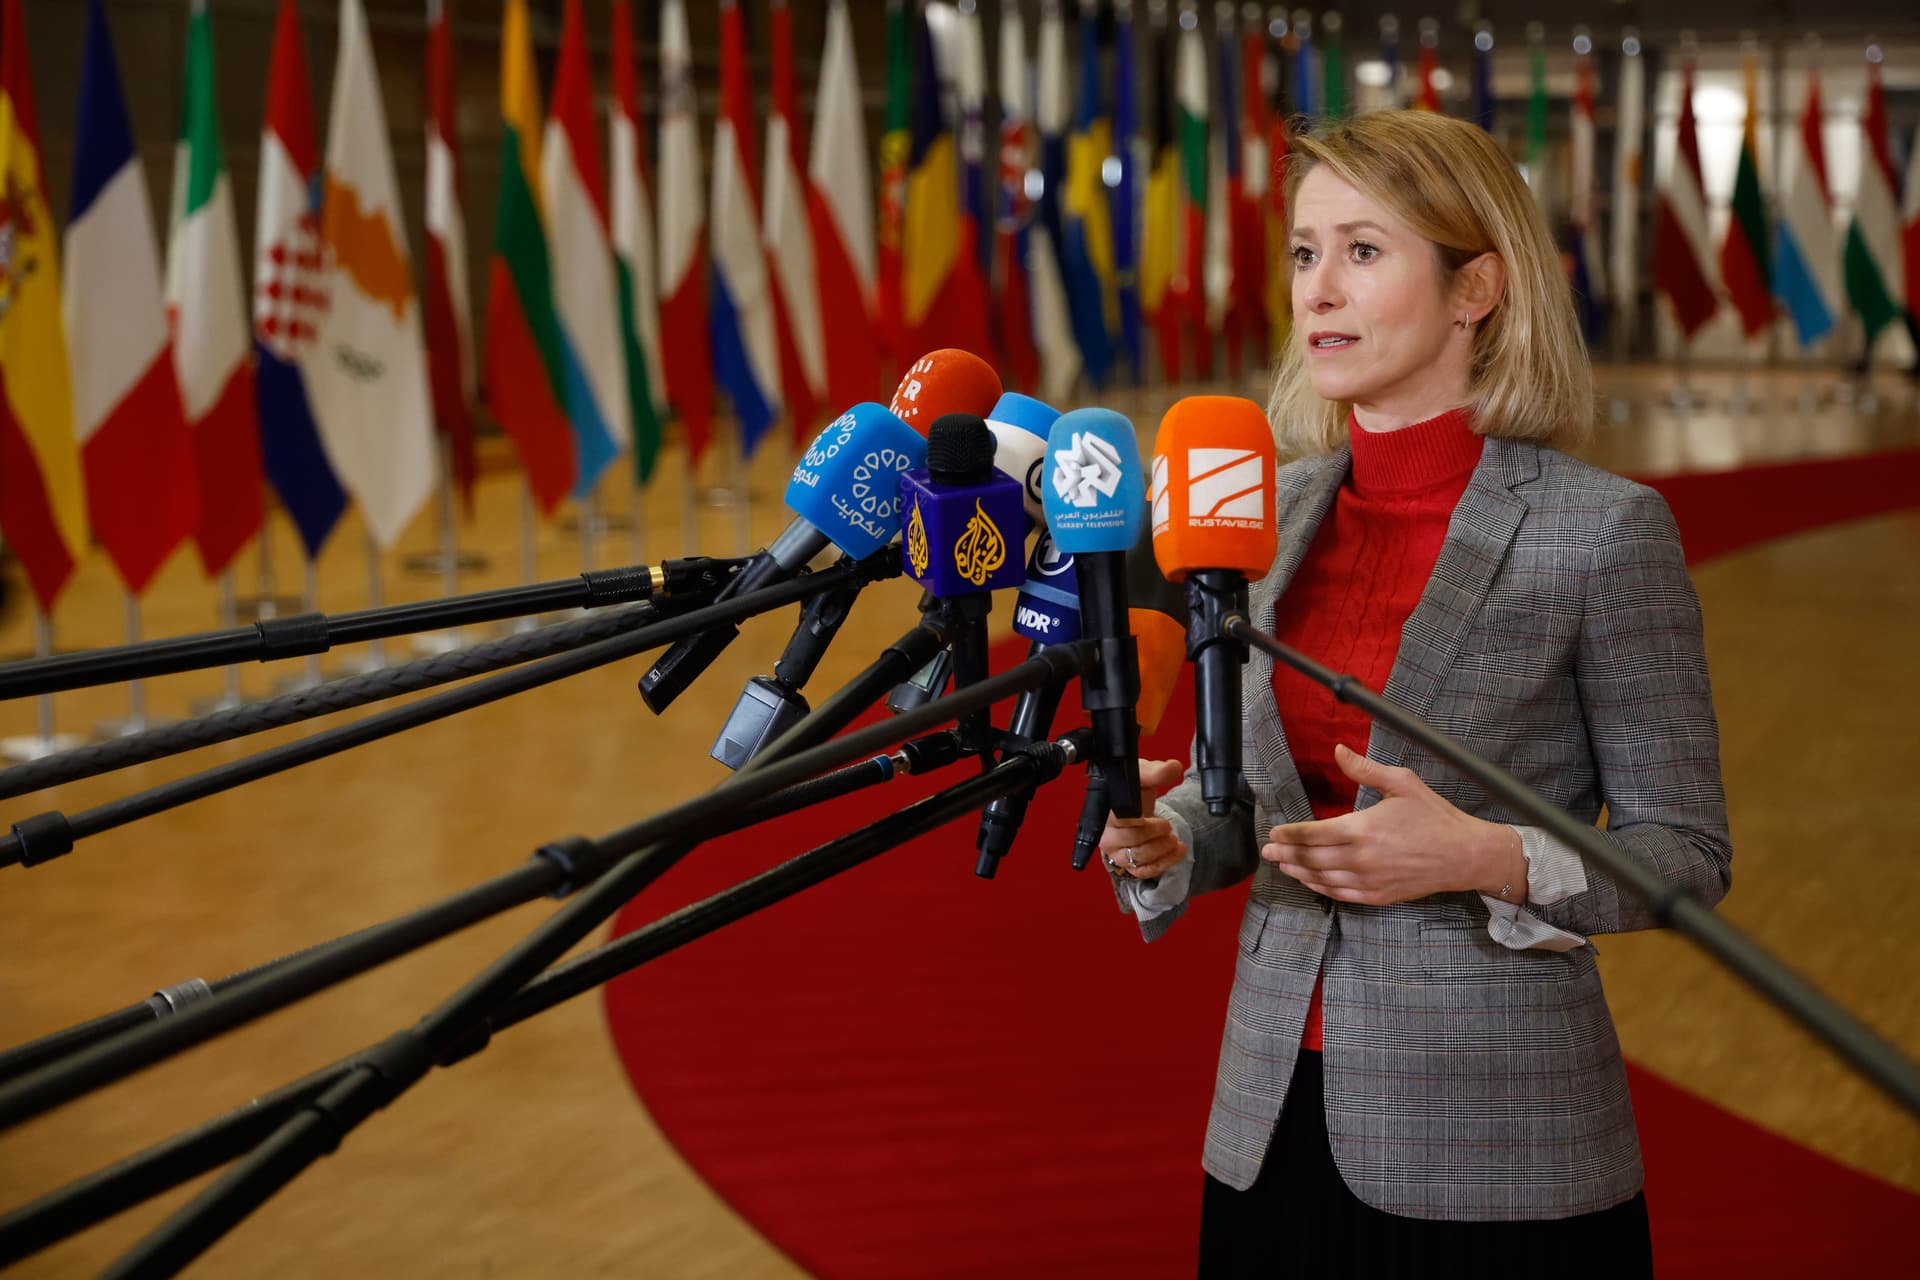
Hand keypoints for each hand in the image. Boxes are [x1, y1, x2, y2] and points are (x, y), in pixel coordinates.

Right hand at [1098, 758, 1187, 879]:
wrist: (1133, 807)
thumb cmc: (1133, 791)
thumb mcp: (1142, 776)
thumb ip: (1156, 771)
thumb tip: (1172, 768)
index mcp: (1106, 813)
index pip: (1120, 821)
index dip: (1139, 820)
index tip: (1149, 814)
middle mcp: (1108, 835)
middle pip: (1131, 841)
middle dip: (1155, 834)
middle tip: (1167, 826)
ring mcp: (1117, 852)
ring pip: (1138, 859)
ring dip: (1161, 849)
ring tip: (1173, 838)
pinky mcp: (1129, 865)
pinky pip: (1145, 872)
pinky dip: (1165, 863)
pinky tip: (1177, 851)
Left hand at [1261, 744, 1525, 905]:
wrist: (1464, 855)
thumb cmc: (1434, 816)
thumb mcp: (1401, 783)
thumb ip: (1364, 769)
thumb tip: (1337, 750)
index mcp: (1362, 829)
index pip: (1313, 833)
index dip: (1290, 834)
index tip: (1275, 831)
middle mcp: (1360, 858)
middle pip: (1311, 858)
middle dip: (1286, 853)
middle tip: (1268, 851)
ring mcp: (1368, 880)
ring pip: (1322, 878)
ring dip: (1299, 872)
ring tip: (1283, 865)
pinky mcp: (1378, 895)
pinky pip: (1340, 894)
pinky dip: (1321, 888)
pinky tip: (1311, 881)